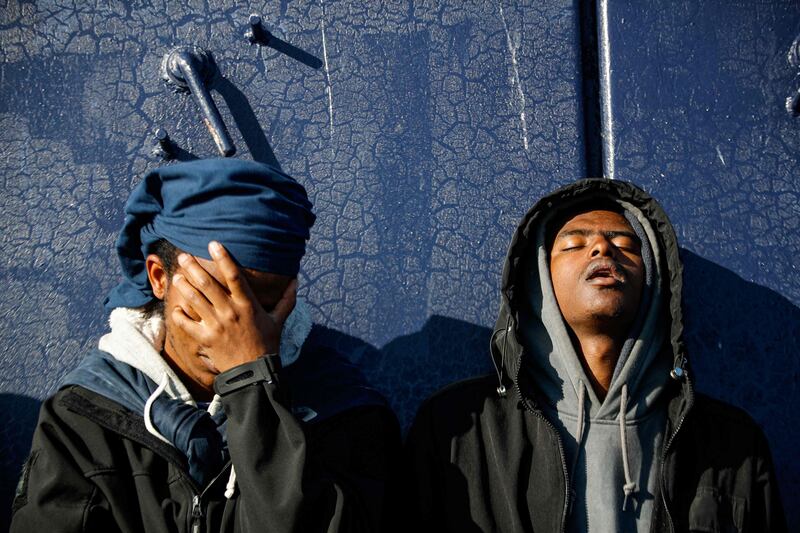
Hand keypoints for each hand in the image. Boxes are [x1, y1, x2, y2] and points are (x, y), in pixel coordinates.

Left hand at [170, 241, 296, 373]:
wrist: (254, 372)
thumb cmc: (267, 344)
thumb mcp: (279, 320)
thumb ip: (286, 300)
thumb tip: (296, 281)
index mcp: (248, 304)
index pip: (234, 275)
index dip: (223, 258)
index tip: (213, 244)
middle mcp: (230, 312)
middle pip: (208, 284)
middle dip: (193, 267)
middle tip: (184, 256)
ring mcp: (216, 325)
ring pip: (195, 300)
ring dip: (184, 286)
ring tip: (177, 277)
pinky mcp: (206, 339)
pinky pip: (187, 324)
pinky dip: (179, 316)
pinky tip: (176, 309)